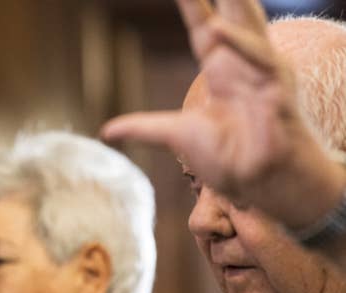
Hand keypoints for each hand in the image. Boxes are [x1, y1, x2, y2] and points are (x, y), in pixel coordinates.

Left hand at [100, 0, 343, 227]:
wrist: (259, 183)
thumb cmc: (229, 160)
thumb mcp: (175, 136)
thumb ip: (143, 128)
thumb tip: (107, 132)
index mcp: (221, 70)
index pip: (203, 26)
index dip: (192, 4)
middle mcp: (242, 64)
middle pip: (230, 13)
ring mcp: (262, 71)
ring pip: (249, 22)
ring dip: (234, 0)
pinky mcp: (276, 86)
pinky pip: (258, 56)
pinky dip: (238, 42)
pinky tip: (217, 29)